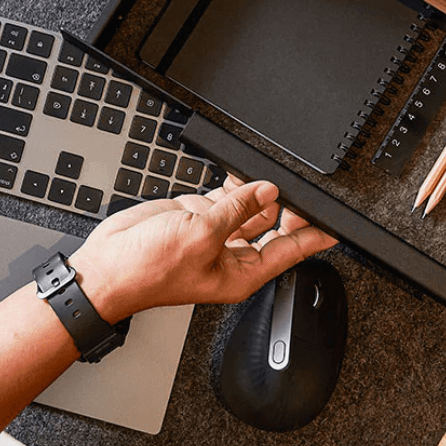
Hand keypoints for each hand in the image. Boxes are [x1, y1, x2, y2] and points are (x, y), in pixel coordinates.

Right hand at [73, 176, 336, 322]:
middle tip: (302, 187)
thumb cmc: (149, 270)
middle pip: (273, 228)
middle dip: (288, 207)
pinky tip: (244, 171)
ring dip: (260, 191)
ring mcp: (213, 235)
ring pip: (250, 209)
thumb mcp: (202, 235)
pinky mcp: (196, 217)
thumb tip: (266, 192)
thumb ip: (237, 211)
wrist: (108, 266)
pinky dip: (235, 184)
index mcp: (241, 274)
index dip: (314, 236)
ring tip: (275, 173)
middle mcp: (231, 256)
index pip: (289, 252)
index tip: (336, 227)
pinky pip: (225, 198)